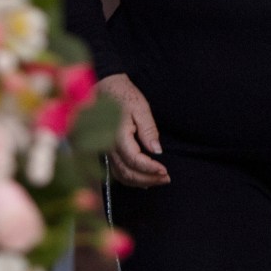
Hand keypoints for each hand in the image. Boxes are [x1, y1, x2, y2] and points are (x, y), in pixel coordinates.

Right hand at [96, 74, 170, 188]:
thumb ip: (148, 130)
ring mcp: (104, 150)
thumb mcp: (140, 107)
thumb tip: (157, 150)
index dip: (150, 168)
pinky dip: (129, 178)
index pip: (134, 160)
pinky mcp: (104, 152)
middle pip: (127, 172)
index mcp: (116, 135)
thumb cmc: (123, 95)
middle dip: (148, 179)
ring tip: (159, 180)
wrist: (104, 89)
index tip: (165, 171)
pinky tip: (143, 181)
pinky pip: (115, 171)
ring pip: (120, 175)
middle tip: (166, 178)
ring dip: (140, 182)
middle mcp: (107, 146)